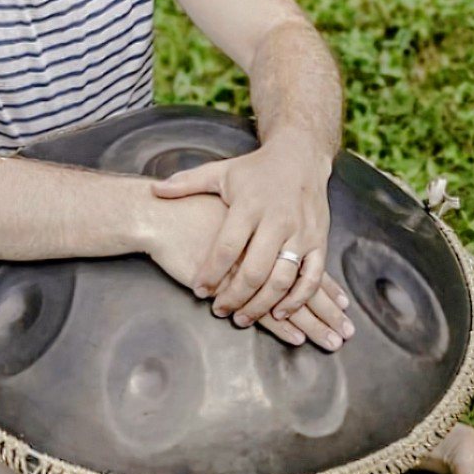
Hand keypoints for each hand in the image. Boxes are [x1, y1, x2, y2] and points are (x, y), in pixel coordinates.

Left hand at [151, 136, 349, 329]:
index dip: (211, 272)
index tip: (198, 290)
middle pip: (255, 270)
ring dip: (263, 304)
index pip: (227, 246)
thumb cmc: (255, 169)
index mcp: (249, 205)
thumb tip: (153, 190)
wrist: (300, 156)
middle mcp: (277, 220)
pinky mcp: (320, 241)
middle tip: (220, 311)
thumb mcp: (220, 172)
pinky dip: (297, 299)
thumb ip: (186, 183)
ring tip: (243, 318)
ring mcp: (301, 233)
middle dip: (235, 296)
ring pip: (283, 279)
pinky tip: (280, 314)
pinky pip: (312, 278)